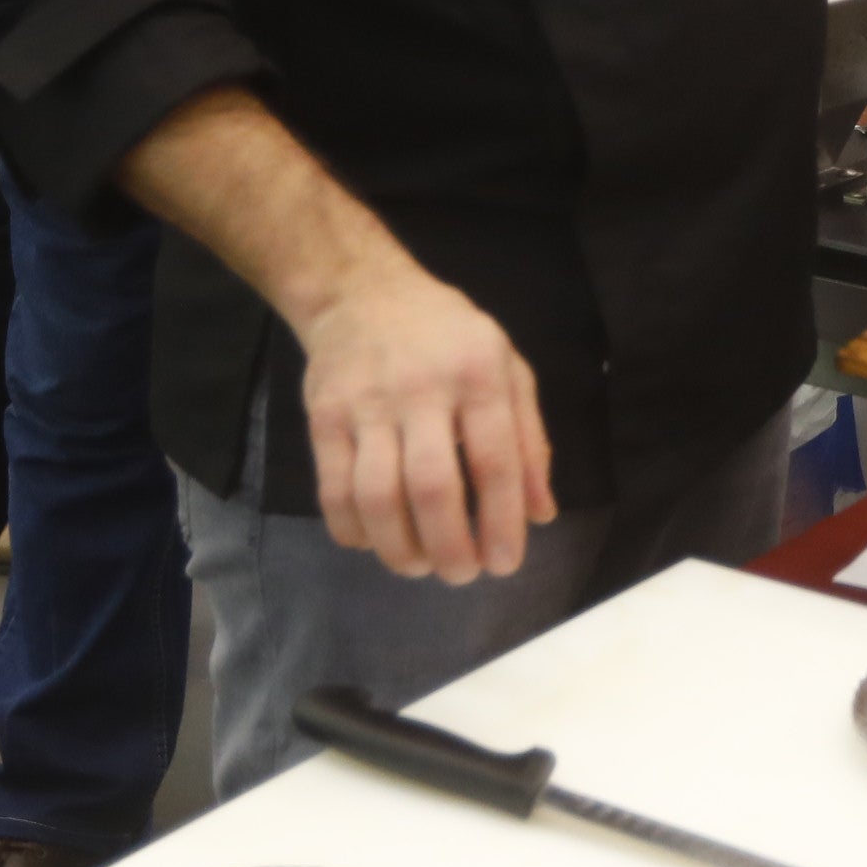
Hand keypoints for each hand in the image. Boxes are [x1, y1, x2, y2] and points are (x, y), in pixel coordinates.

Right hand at [295, 255, 555, 580]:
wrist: (362, 291)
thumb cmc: (450, 337)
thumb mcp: (508, 369)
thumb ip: (529, 442)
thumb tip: (542, 514)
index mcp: (479, 375)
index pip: (495, 462)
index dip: (503, 522)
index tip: (505, 564)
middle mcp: (422, 388)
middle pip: (432, 487)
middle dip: (449, 546)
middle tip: (461, 575)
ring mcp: (366, 403)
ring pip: (377, 495)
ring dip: (399, 547)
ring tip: (419, 566)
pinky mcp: (324, 416)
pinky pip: (333, 488)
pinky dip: (353, 529)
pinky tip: (374, 543)